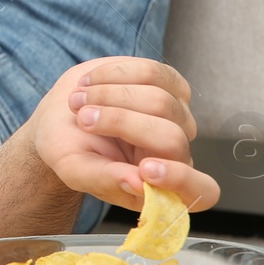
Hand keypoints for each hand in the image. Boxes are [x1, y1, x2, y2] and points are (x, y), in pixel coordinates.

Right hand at [29, 56, 219, 214]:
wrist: (61, 113)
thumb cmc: (69, 148)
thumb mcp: (74, 169)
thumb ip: (103, 180)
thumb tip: (137, 184)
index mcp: (162, 186)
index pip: (202, 191)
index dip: (181, 180)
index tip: (145, 169)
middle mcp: (177, 152)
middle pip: (170, 137)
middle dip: (120, 122)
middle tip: (82, 119)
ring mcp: (177, 115)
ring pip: (160, 100)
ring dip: (109, 95)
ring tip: (79, 99)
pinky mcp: (169, 83)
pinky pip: (153, 72)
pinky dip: (113, 74)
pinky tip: (91, 82)